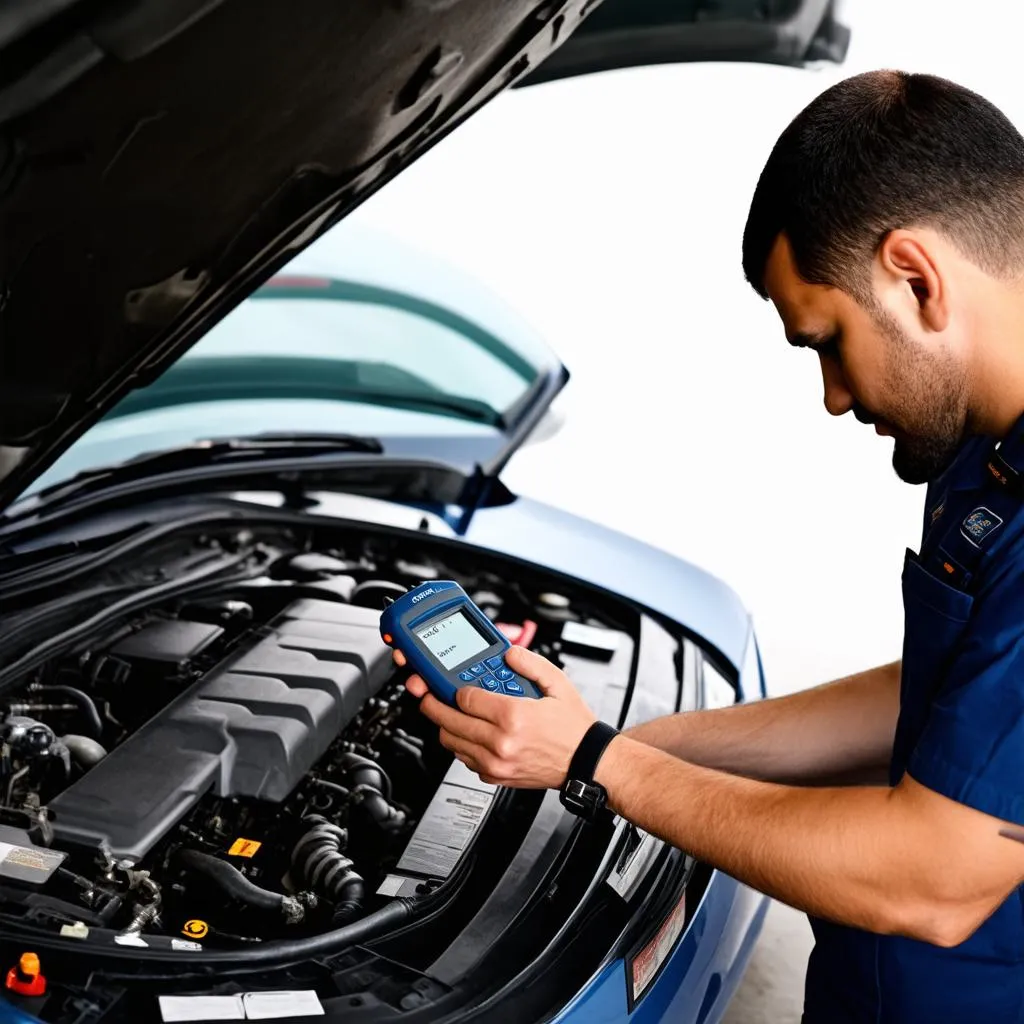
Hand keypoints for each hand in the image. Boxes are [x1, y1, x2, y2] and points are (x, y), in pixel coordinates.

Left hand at [392, 646, 596, 788]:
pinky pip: (463, 760)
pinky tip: (467, 732)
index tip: (453, 684)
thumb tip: (508, 652)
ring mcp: (495, 764)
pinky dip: (460, 744)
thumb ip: (529, 662)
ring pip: (451, 742)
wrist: (586, 763)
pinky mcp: (495, 777)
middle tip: (428, 694)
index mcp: (513, 716)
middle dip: (433, 704)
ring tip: (447, 713)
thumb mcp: (557, 683)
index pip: (464, 698)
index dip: (455, 688)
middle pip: (449, 721)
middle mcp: (500, 743)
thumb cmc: (573, 727)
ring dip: (444, 725)